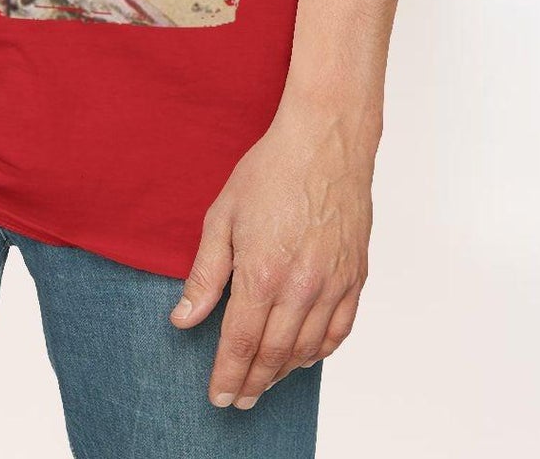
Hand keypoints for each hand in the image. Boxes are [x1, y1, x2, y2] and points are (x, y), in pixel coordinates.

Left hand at [169, 103, 373, 409]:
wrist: (325, 140)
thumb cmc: (271, 170)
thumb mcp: (222, 216)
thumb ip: (206, 274)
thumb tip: (184, 318)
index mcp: (262, 273)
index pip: (240, 344)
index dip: (227, 376)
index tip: (218, 397)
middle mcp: (300, 287)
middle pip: (273, 355)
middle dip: (252, 383)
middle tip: (238, 399)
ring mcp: (333, 284)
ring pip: (307, 350)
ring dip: (284, 372)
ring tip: (264, 380)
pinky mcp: (356, 277)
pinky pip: (339, 331)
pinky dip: (320, 351)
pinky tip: (304, 355)